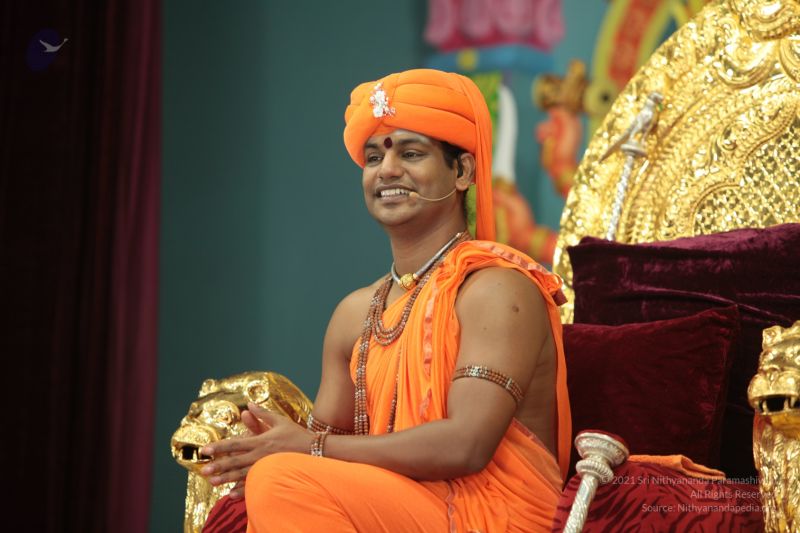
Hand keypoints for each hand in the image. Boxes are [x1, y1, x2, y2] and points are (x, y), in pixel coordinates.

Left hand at [199, 402, 315, 498]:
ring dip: (226, 479)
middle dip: (218, 466)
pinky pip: (255, 484)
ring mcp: (266, 467)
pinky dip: (242, 490)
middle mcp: (260, 455)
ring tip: (212, 482)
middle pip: (235, 461)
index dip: (219, 447)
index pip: (235, 444)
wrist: (315, 450)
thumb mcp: (279, 420)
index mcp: (261, 441)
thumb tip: (249, 404)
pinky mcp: (272, 475)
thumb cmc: (296, 434)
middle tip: (203, 470)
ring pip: (242, 475)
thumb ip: (262, 413)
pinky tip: (231, 494)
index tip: (205, 449)